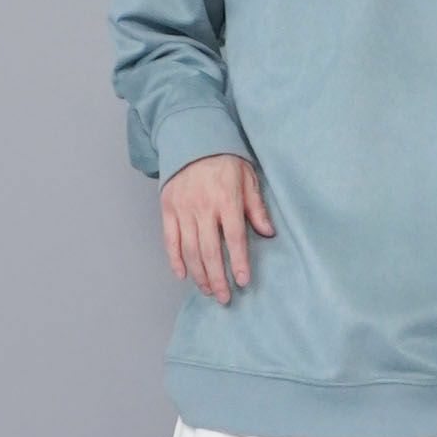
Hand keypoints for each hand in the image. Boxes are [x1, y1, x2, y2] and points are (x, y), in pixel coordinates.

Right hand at [159, 154, 274, 303]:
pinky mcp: (168, 208)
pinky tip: (183, 275)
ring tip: (208, 290)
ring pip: (190, 250)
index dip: (239, 262)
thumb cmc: (225, 160)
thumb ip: (256, 207)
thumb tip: (269, 233)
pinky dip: (175, 259)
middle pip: (210, 251)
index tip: (242, 282)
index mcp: (226, 200)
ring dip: (199, 274)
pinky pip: (170, 240)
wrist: (192, 138)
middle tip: (225, 298)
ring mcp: (183, 209)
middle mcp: (203, 207)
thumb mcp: (247, 178)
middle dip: (218, 278)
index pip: (234, 238)